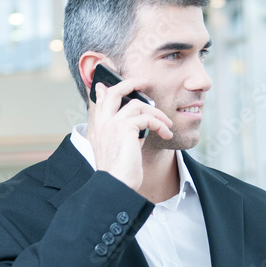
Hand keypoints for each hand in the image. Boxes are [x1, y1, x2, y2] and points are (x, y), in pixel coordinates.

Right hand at [87, 75, 173, 190]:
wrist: (116, 185)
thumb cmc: (121, 173)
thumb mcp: (121, 150)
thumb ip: (126, 135)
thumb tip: (140, 127)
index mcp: (98, 129)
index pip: (100, 102)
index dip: (104, 91)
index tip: (105, 85)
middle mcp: (102, 124)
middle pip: (114, 92)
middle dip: (130, 83)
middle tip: (144, 82)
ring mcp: (112, 124)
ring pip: (138, 105)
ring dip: (157, 113)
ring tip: (167, 124)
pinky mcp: (125, 128)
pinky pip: (147, 118)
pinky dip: (160, 124)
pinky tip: (166, 133)